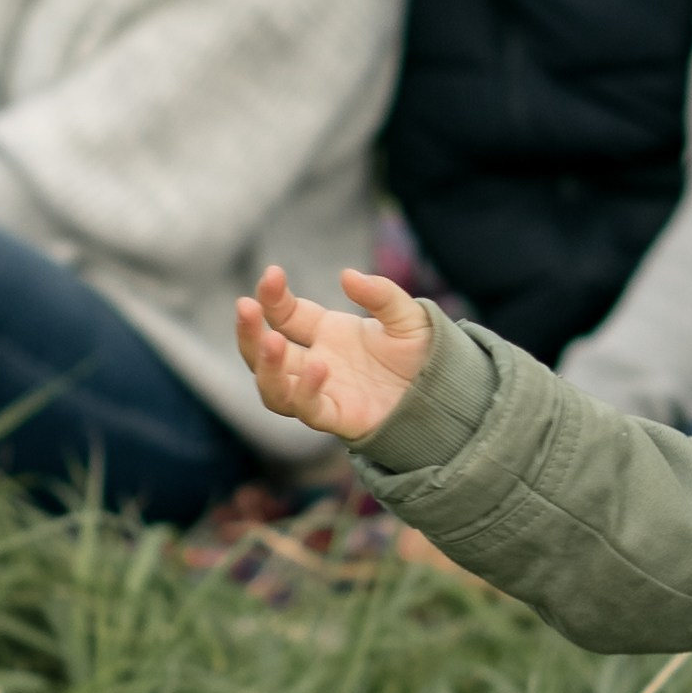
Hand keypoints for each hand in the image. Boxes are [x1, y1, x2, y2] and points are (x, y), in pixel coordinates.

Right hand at [235, 265, 432, 441]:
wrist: (447, 392)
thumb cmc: (423, 353)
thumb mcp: (406, 315)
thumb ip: (381, 294)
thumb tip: (347, 276)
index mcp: (326, 332)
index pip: (284, 315)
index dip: (272, 296)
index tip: (272, 274)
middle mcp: (315, 362)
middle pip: (264, 353)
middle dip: (249, 332)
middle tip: (244, 307)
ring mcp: (323, 392)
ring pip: (275, 388)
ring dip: (266, 367)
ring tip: (271, 342)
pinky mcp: (338, 417)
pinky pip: (309, 410)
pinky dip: (306, 391)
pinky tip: (318, 367)